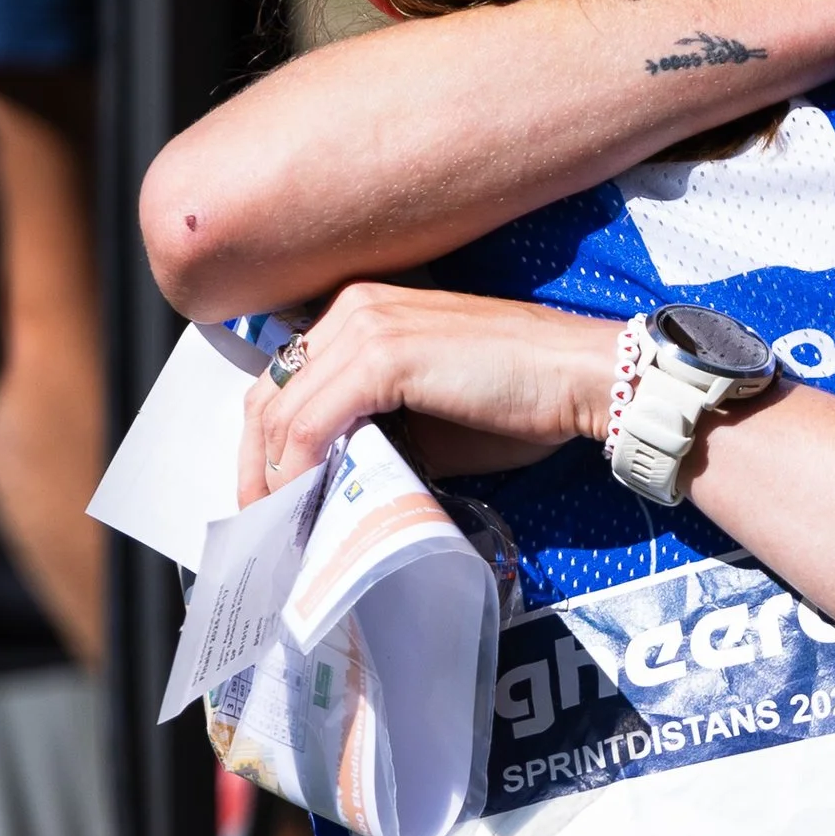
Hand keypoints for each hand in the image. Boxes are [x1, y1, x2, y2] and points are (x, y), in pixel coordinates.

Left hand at [237, 283, 617, 505]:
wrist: (580, 377)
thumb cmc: (519, 399)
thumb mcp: (425, 419)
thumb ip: (370, 433)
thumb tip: (328, 479)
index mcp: (360, 313)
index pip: (284, 381)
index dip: (266, 445)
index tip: (270, 498)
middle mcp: (353, 308)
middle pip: (267, 395)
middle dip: (254, 467)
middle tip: (261, 523)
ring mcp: (366, 326)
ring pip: (283, 412)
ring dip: (274, 478)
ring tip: (285, 527)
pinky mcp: (383, 356)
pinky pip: (313, 422)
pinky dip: (300, 469)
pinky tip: (308, 503)